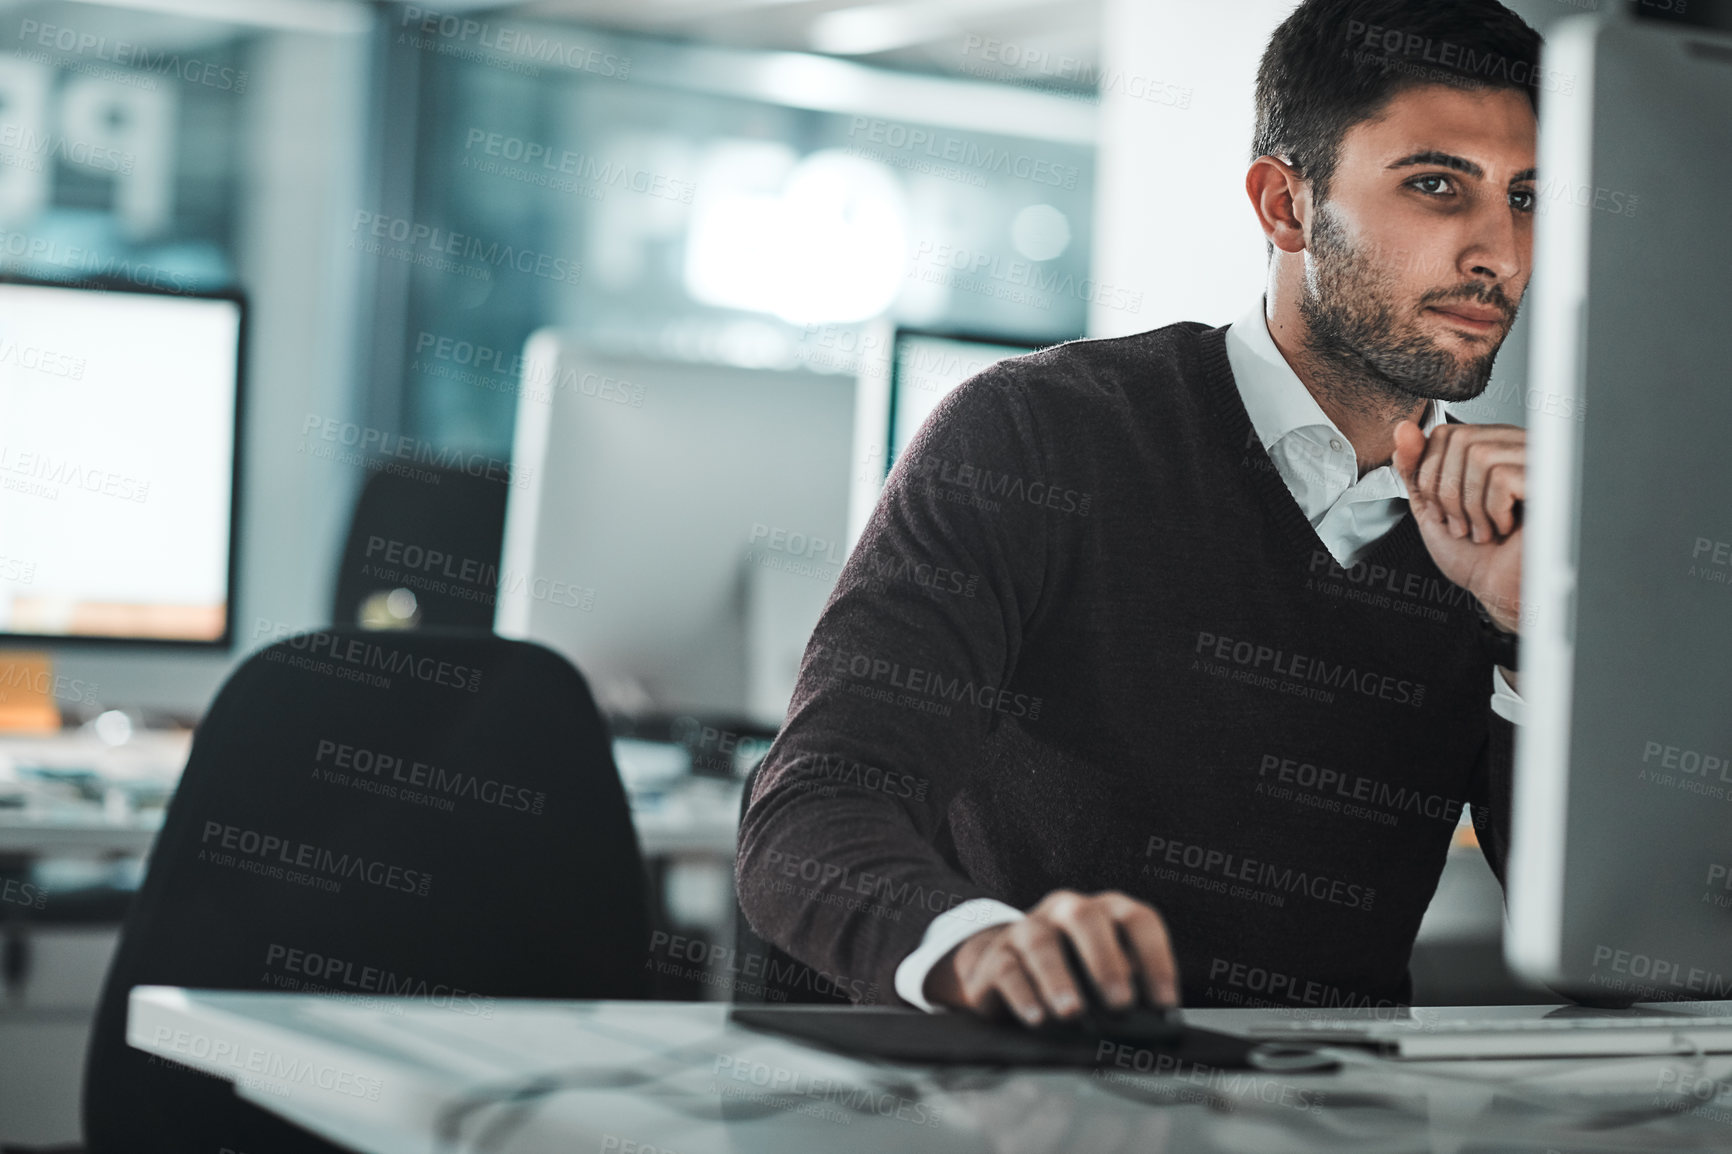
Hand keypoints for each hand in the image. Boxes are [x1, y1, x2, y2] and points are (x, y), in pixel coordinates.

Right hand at [923, 890, 1178, 1024]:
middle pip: (1085, 919)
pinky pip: (1007, 970)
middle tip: (1120, 1004)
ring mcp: (1026, 929)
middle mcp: (1065, 911)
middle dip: (1106, 961)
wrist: (1006, 973)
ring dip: (1059, 979)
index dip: (1156, 958)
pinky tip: (1037, 1019)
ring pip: (1041, 943)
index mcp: (1104, 912)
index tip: (1165, 1003)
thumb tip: (1149, 1025)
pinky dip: (1023, 995)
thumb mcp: (1103, 979)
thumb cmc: (1071, 977)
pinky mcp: (995, 956)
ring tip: (1073, 1013)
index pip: (1137, 920)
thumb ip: (1125, 991)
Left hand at [1392, 420, 1524, 632]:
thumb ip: (1415, 469)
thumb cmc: (1476, 556)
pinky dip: (1491, 510)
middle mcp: (1516, 447)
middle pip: (1459, 439)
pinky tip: (1504, 528)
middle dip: (1445, 491)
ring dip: (1468, 505)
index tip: (1440, 510)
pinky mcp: (1551, 483)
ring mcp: (1537, 462)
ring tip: (1481, 530)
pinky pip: (1503, 477)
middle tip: (1459, 524)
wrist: (1502, 593)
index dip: (1430, 474)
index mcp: (1490, 449)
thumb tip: (1402, 429)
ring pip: (1479, 456)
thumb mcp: (1431, 507)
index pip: (1445, 433)